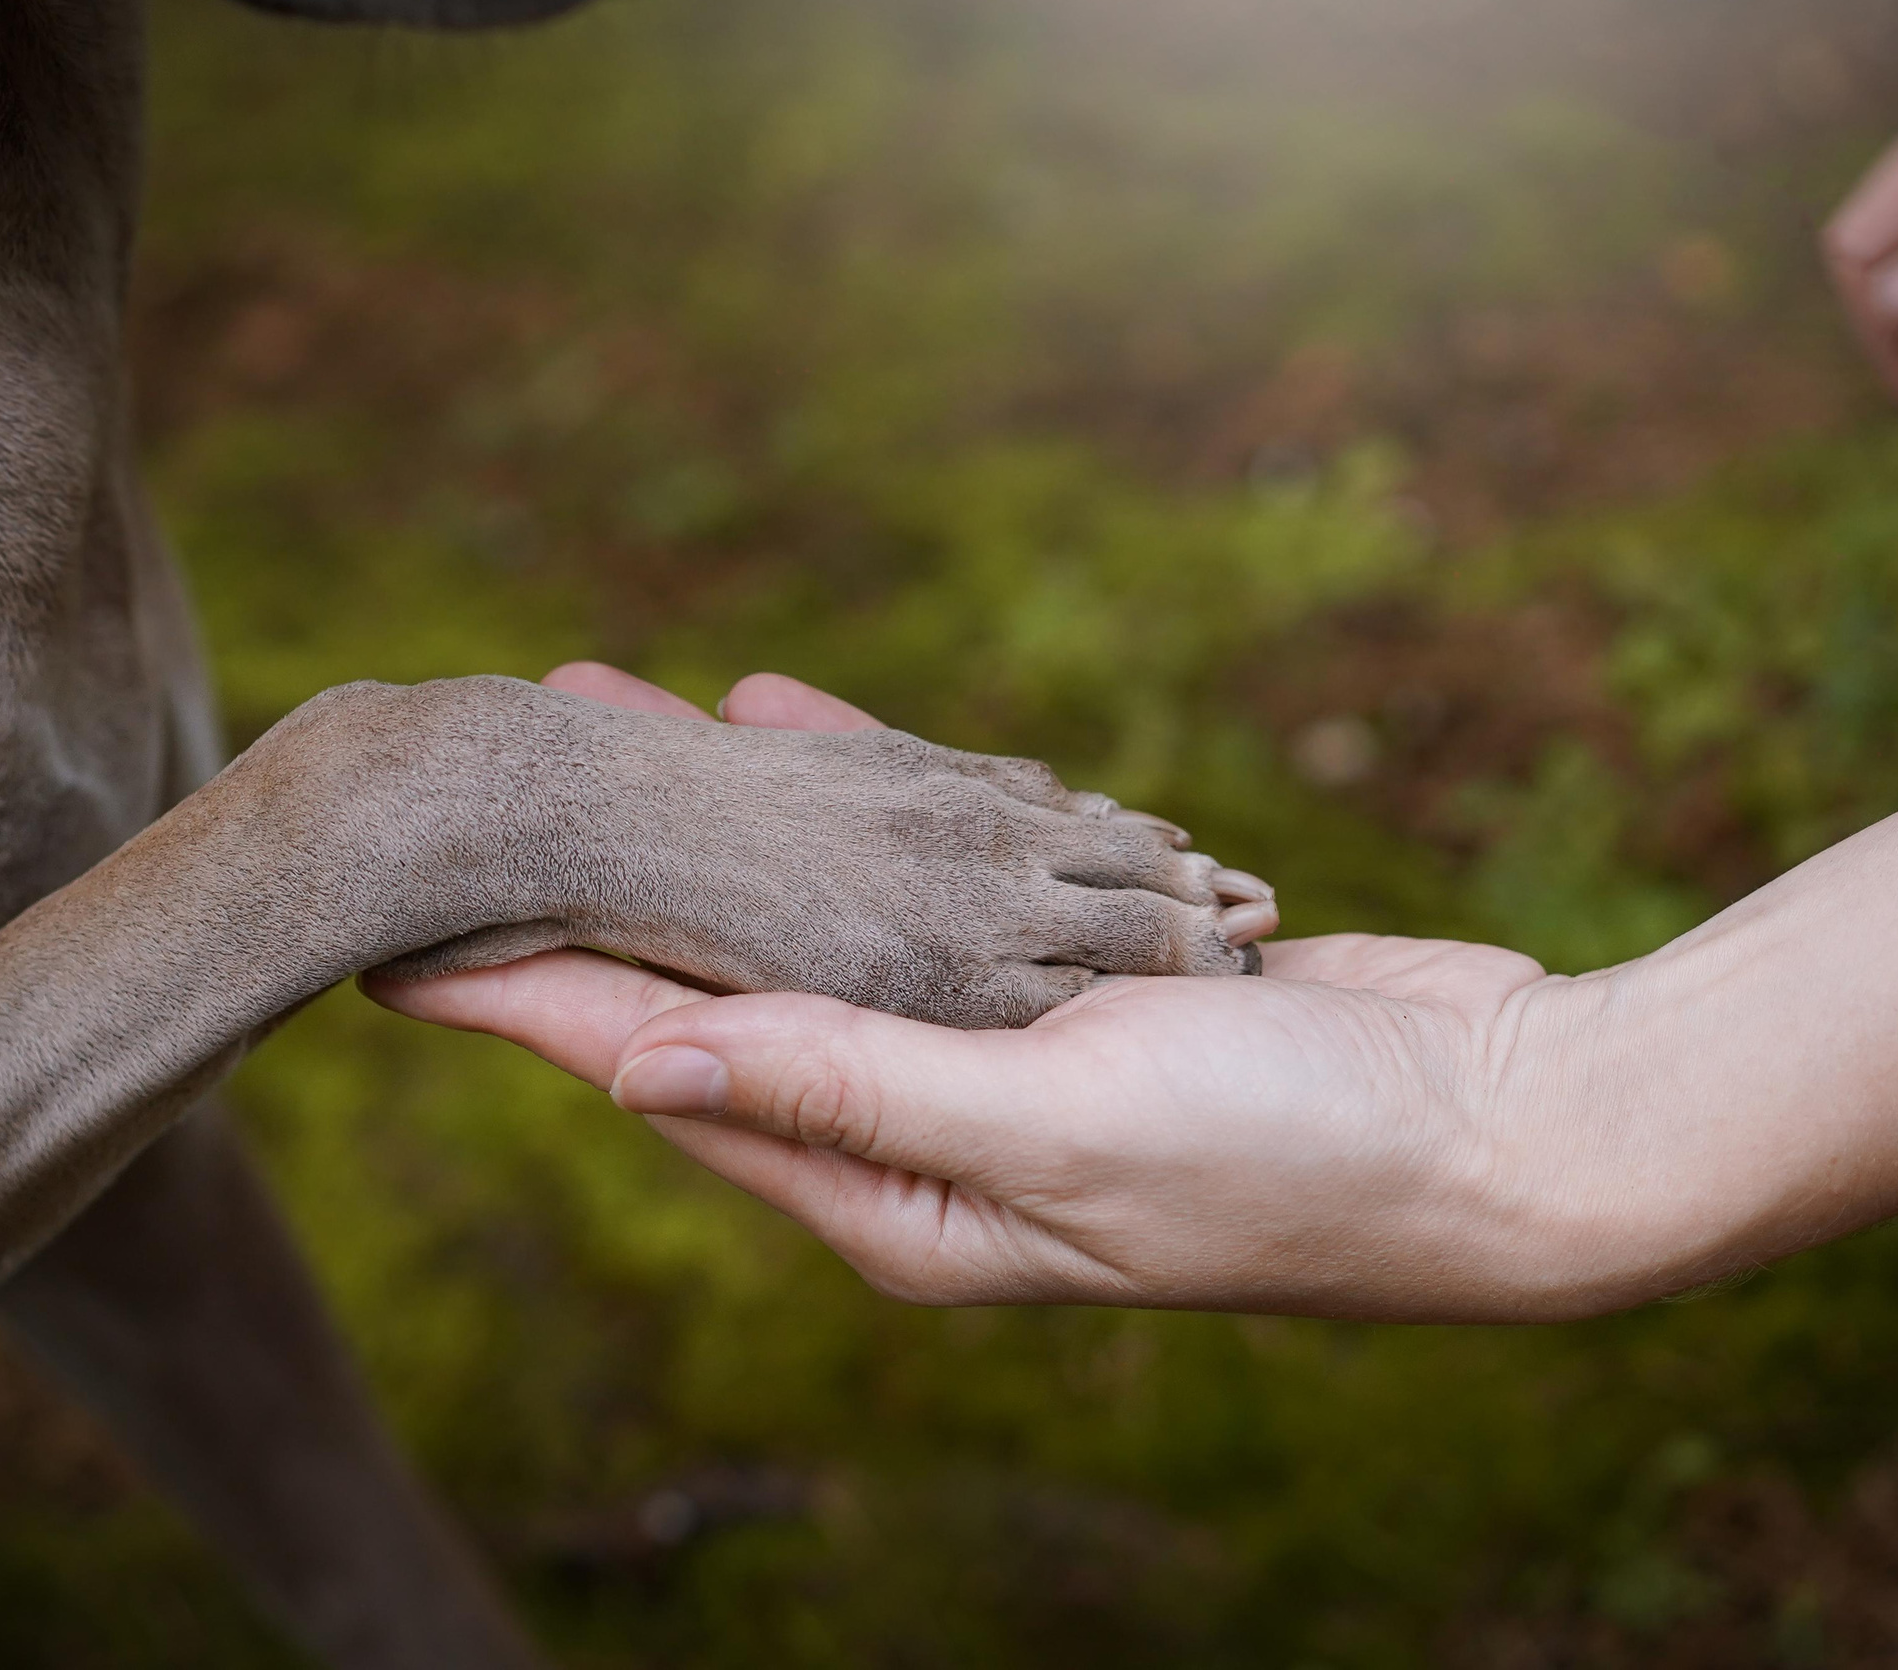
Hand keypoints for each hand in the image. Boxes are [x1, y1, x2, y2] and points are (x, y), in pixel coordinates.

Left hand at [371, 665, 1638, 1320]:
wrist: (1500, 1130)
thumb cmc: (1292, 1161)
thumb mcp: (1056, 1129)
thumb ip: (851, 1088)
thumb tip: (637, 1061)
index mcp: (892, 1189)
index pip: (667, 1069)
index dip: (528, 995)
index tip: (397, 934)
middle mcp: (924, 1122)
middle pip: (725, 978)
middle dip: (605, 874)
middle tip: (485, 766)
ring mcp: (1002, 1048)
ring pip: (826, 910)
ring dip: (725, 812)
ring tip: (618, 708)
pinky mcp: (1078, 979)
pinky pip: (938, 873)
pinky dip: (871, 792)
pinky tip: (798, 719)